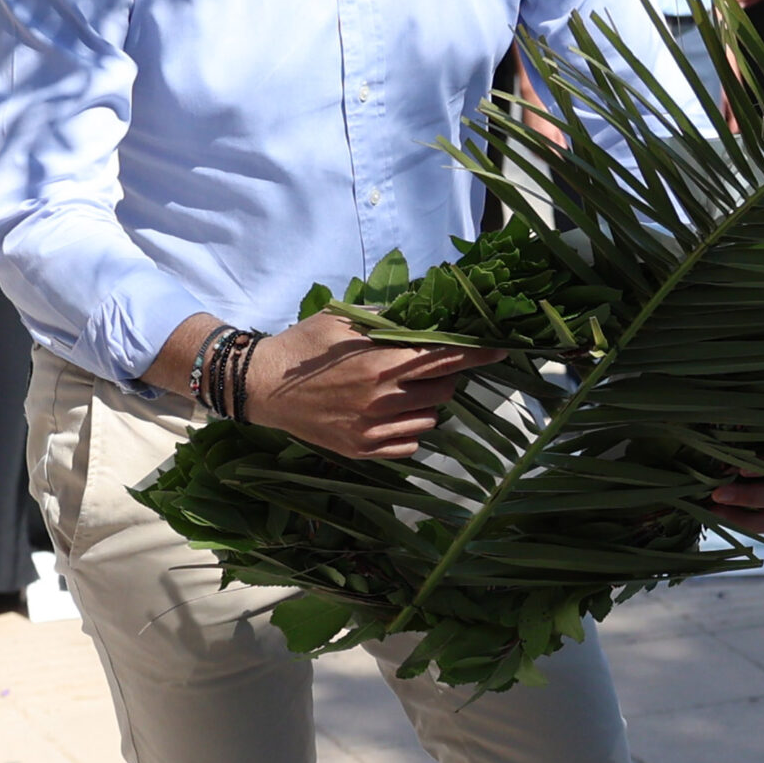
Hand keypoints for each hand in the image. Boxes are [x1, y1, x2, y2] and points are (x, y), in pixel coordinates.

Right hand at [245, 312, 504, 458]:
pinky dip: (411, 428)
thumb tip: (430, 312)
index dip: (476, 354)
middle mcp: (381, 401)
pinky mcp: (362, 450)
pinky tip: (391, 412)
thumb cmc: (306, 345)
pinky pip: (411, 443)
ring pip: (431, 418)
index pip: (445, 359)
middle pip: (444, 389)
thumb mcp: (346, 319)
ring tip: (400, 388)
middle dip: (443, 375)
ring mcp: (372, 431)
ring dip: (426, 402)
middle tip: (424, 365)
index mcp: (381, 364)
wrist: (263, 386)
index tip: (500, 349)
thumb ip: (390, 318)